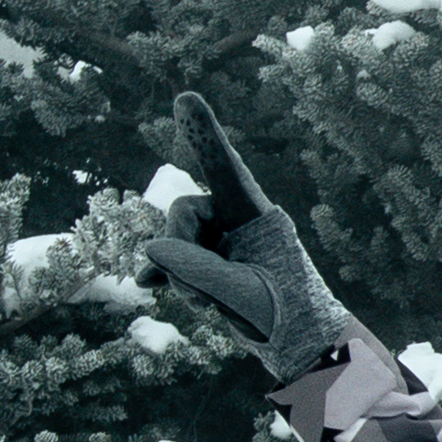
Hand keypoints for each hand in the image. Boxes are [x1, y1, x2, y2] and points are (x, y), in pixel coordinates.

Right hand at [137, 95, 351, 372]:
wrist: (296, 343)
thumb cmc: (283, 314)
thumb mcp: (242, 294)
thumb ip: (198, 270)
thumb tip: (150, 248)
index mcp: (256, 214)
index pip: (225, 170)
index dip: (204, 135)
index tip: (185, 98)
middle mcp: (235, 221)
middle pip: (186, 212)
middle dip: (180, 249)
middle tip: (198, 293)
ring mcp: (218, 242)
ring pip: (175, 241)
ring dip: (180, 273)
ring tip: (204, 305)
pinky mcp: (206, 264)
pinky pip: (170, 260)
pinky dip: (163, 273)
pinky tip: (146, 283)